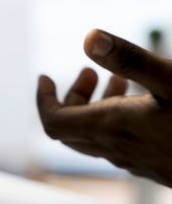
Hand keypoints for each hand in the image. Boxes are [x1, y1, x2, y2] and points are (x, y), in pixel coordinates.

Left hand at [37, 28, 171, 185]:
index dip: (44, 100)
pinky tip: (147, 101)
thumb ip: (131, 59)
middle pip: (73, 131)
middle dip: (72, 98)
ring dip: (98, 107)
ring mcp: (140, 162)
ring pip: (100, 138)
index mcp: (113, 129)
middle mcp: (120, 150)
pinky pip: (124, 145)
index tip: (44, 75)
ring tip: (118, 80)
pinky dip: (120, 120)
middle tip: (89, 71)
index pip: (54, 123)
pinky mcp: (160, 166)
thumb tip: (88, 37)